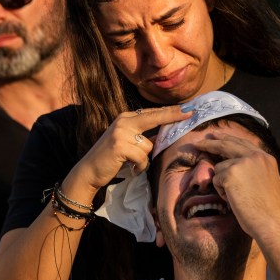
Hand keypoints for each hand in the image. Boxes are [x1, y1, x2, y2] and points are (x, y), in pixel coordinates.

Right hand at [69, 106, 190, 192]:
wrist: (89, 170)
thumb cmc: (111, 158)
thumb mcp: (126, 141)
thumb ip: (142, 135)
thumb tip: (165, 133)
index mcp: (126, 118)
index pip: (152, 113)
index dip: (170, 111)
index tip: (187, 108)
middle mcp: (123, 121)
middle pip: (154, 117)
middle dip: (173, 116)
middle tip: (191, 112)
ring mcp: (121, 132)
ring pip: (149, 146)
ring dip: (144, 159)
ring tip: (131, 163)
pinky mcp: (119, 146)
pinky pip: (142, 158)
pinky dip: (139, 167)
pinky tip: (131, 168)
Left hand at [194, 131, 279, 238]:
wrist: (270, 221)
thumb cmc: (269, 210)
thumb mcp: (269, 181)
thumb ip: (256, 170)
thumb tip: (239, 167)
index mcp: (266, 158)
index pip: (243, 143)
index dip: (228, 139)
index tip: (217, 136)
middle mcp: (255, 156)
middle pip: (227, 144)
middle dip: (210, 143)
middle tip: (199, 143)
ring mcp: (243, 163)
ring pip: (219, 167)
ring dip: (222, 183)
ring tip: (236, 197)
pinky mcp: (231, 173)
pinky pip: (216, 180)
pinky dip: (221, 191)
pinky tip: (234, 199)